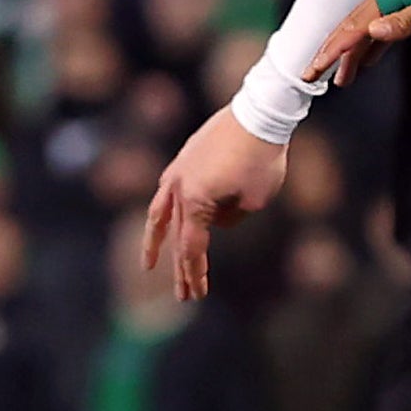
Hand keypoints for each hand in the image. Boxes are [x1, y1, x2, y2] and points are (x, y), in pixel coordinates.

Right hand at [143, 106, 288, 303]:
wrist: (258, 113)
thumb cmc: (262, 158)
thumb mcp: (255, 200)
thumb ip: (231, 218)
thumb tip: (217, 219)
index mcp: (195, 201)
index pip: (191, 247)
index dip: (195, 273)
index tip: (198, 294)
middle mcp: (179, 187)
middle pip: (176, 237)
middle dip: (180, 269)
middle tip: (184, 296)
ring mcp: (178, 171)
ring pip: (160, 213)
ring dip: (156, 241)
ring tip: (149, 264)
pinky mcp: (185, 158)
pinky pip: (168, 191)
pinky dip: (165, 210)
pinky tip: (164, 221)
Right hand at [306, 0, 410, 86]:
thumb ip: (406, 21)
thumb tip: (372, 34)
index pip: (354, 29)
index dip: (332, 52)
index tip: (313, 70)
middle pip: (353, 28)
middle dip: (332, 53)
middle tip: (311, 76)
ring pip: (367, 29)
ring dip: (353, 53)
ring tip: (342, 78)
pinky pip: (384, 26)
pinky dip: (374, 44)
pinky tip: (371, 58)